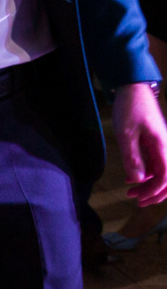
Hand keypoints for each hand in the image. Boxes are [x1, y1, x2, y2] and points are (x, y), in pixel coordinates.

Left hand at [115, 83, 166, 206]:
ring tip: (131, 192)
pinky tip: (132, 179)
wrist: (132, 88)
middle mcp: (166, 147)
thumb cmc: (130, 107)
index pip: (166, 176)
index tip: (140, 198)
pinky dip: (146, 174)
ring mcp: (161, 146)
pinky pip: (155, 163)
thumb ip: (132, 157)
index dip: (155, 190)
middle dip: (154, 192)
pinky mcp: (155, 143)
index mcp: (163, 145)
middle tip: (135, 200)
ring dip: (149, 184)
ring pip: (161, 172)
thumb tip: (138, 180)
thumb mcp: (126, 133)